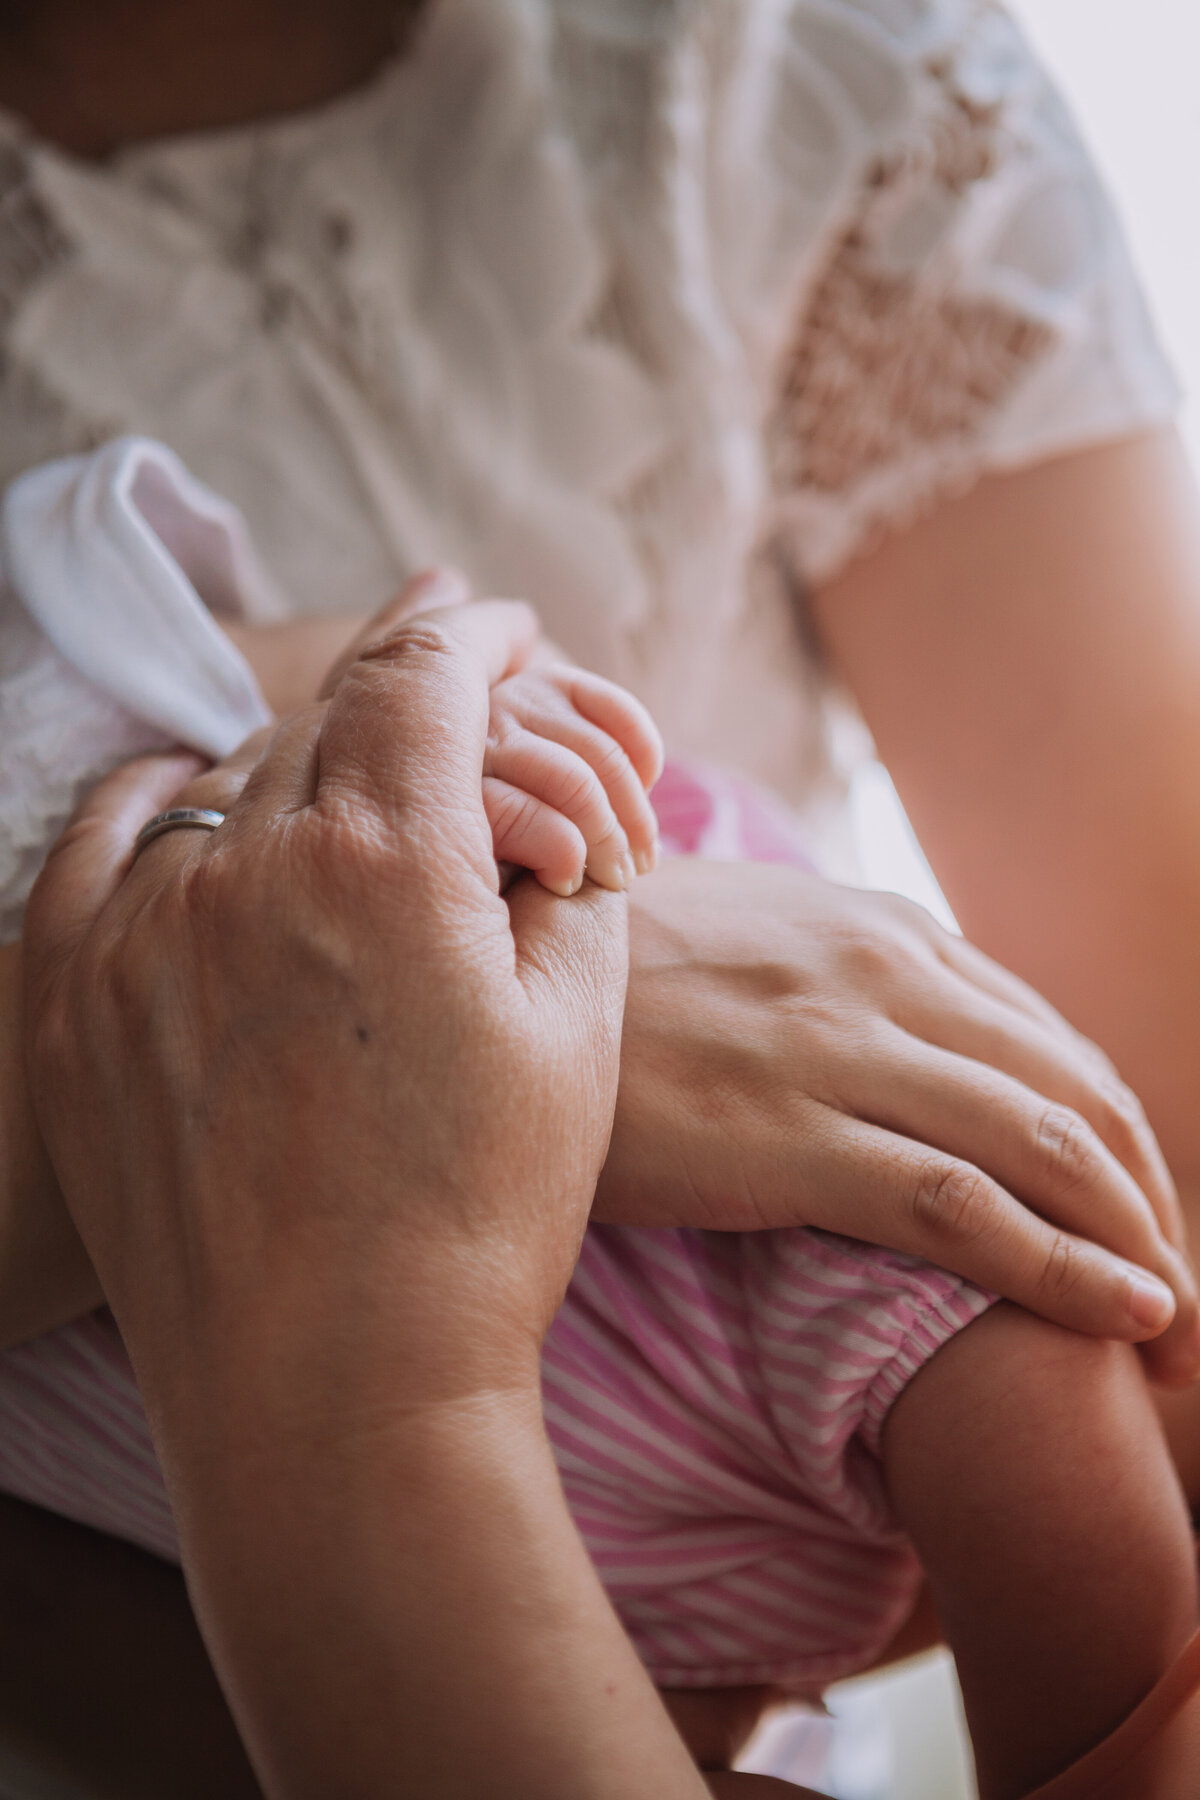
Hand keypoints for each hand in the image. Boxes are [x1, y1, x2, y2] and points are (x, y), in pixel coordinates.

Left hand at [21, 601, 716, 1799]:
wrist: (334, 1395)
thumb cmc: (477, 1219)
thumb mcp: (574, 1028)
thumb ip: (566, 872)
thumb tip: (541, 802)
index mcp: (387, 861)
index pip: (429, 675)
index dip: (479, 631)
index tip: (502, 622)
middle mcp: (245, 869)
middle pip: (329, 720)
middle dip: (403, 698)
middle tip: (451, 698)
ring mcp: (139, 933)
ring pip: (229, 778)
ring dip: (301, 766)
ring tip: (352, 789)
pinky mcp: (74, 1001)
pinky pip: (105, 842)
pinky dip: (165, 805)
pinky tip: (200, 805)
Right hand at [598, 858, 1199, 1383]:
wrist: (482, 975)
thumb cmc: (606, 976)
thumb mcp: (739, 935)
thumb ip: (833, 970)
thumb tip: (885, 1021)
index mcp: (877, 932)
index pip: (1050, 1041)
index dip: (1118, 1140)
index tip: (1139, 1218)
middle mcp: (881, 976)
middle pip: (1077, 1094)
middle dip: (1150, 1200)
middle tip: (1182, 1292)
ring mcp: (839, 1051)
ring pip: (1047, 1145)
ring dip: (1136, 1242)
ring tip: (1177, 1322)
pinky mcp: (789, 1134)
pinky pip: (964, 1207)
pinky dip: (1065, 1265)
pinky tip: (1128, 1314)